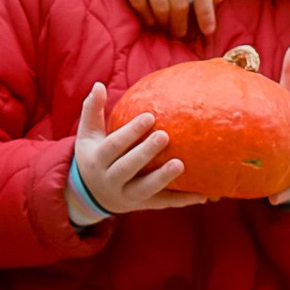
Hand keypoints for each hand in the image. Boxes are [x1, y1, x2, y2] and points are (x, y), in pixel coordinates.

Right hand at [68, 82, 206, 226]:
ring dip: (163, 178)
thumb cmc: (93, 154)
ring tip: (181, 164)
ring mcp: (126, 196)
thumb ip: (92, 109)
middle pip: (127, 167)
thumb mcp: (87, 134)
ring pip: (144, 189)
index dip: (131, 132)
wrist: (89, 194)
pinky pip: (162, 203)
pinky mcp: (142, 205)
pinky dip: (181, 200)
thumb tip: (99, 84)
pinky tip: (202, 195)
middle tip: (165, 135)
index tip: (150, 116)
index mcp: (97, 160)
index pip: (113, 145)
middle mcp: (110, 180)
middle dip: (145, 152)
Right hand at [94, 0, 218, 37]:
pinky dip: (146, 17)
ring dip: (164, 23)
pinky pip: (140, 5)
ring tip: (165, 27)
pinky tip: (150, 18)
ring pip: (161, 8)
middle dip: (181, 24)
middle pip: (180, 4)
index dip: (207, 14)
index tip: (208, 31)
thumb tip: (219, 0)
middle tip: (180, 33)